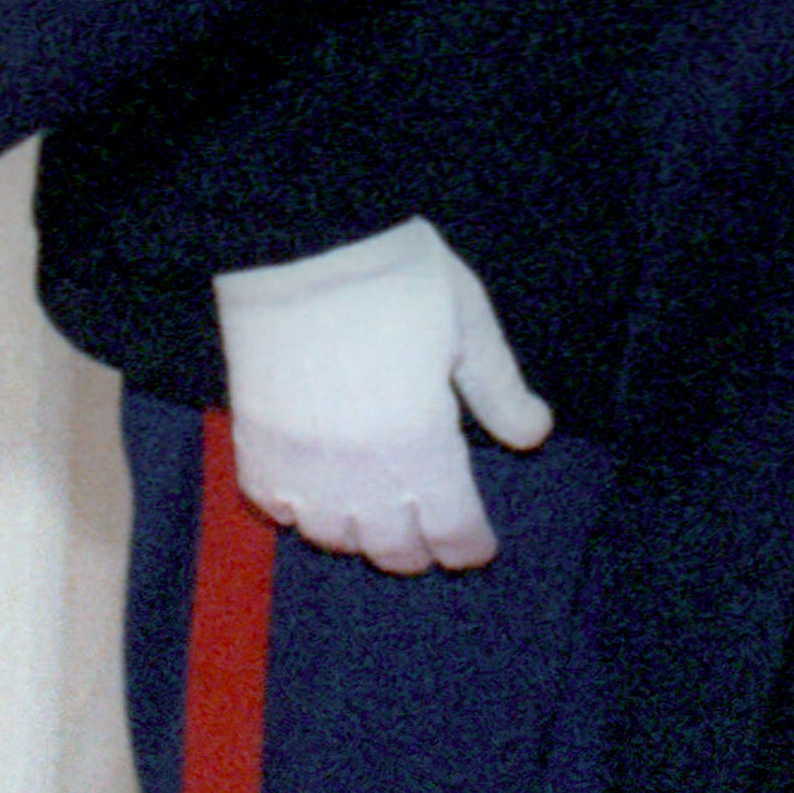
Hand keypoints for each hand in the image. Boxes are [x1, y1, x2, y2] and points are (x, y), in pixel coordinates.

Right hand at [211, 218, 550, 572]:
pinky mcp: (258, 447)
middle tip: (426, 532)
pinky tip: (313, 493)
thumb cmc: (395, 275)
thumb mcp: (467, 320)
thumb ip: (499, 388)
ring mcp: (304, 465)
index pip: (452, 530)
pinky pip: (276, 510)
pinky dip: (298, 512)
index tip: (475, 547)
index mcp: (423, 443)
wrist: (300, 243)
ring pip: (334, 539)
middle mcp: (363, 472)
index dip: (468, 547)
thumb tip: (535, 434)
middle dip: (418, 549)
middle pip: (393, 550)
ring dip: (359, 535)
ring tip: (371, 515)